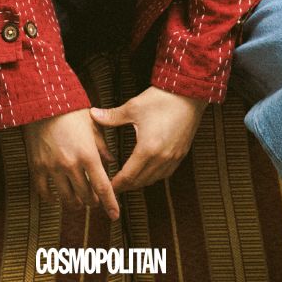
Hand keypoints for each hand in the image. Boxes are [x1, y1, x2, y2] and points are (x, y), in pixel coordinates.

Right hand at [22, 108, 119, 220]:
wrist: (42, 102)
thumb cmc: (71, 111)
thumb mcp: (92, 125)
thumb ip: (102, 145)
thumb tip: (110, 161)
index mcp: (88, 154)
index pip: (102, 187)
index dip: (110, 203)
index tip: (115, 215)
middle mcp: (71, 165)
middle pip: (86, 196)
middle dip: (92, 202)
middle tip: (94, 200)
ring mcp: (53, 167)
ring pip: (66, 198)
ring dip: (74, 203)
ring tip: (77, 202)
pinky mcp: (37, 167)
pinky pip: (44, 192)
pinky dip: (51, 198)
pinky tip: (55, 197)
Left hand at [89, 86, 207, 193]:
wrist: (188, 94)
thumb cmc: (161, 100)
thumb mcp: (133, 107)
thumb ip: (112, 116)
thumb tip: (93, 114)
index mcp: (147, 149)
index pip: (128, 176)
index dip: (116, 184)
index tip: (107, 187)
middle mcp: (161, 158)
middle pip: (140, 182)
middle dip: (126, 186)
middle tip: (114, 186)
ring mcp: (173, 158)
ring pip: (153, 180)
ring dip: (139, 182)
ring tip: (128, 180)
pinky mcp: (181, 154)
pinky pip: (165, 173)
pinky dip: (154, 176)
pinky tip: (147, 171)